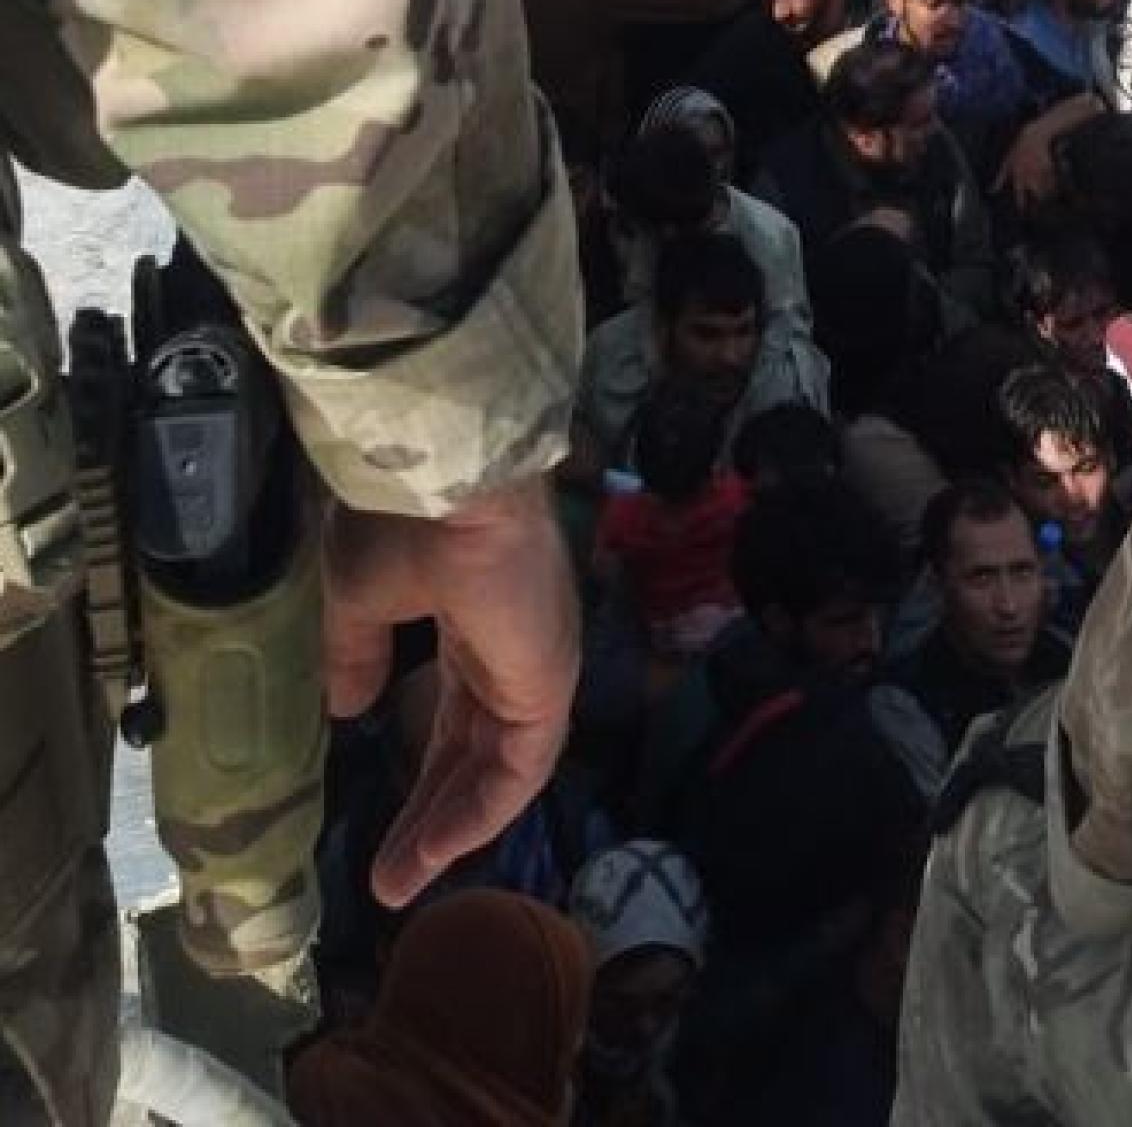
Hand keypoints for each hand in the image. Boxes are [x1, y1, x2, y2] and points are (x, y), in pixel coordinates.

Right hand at [322, 480, 580, 909]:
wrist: (444, 484)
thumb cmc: (401, 520)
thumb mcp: (359, 592)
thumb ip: (357, 652)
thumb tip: (349, 708)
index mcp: (471, 612)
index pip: (454, 707)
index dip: (421, 764)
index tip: (382, 814)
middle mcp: (510, 644)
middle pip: (472, 748)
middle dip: (430, 812)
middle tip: (388, 873)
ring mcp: (535, 665)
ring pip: (495, 768)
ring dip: (447, 828)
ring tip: (398, 881)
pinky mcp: (547, 684)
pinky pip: (518, 769)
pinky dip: (479, 814)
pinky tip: (436, 851)